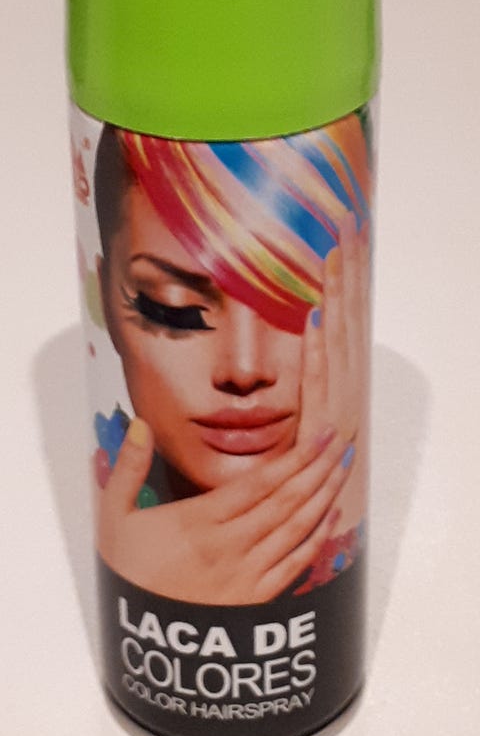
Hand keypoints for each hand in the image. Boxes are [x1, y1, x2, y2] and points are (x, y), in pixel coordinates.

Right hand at [95, 311, 356, 602]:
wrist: (139, 638)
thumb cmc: (128, 574)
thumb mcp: (116, 518)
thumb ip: (128, 469)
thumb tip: (140, 425)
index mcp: (200, 521)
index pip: (259, 482)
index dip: (294, 457)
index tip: (318, 435)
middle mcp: (229, 545)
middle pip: (285, 500)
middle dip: (318, 468)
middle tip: (342, 441)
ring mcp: (246, 575)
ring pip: (295, 528)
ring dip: (324, 496)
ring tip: (343, 469)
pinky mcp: (254, 601)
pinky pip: (293, 566)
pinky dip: (316, 539)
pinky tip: (330, 517)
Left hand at [302, 213, 369, 530]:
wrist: (315, 513)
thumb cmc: (303, 459)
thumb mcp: (304, 402)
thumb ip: (305, 367)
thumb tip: (292, 320)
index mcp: (341, 373)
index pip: (346, 312)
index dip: (346, 272)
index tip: (344, 231)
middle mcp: (346, 383)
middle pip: (348, 315)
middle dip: (346, 269)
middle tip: (344, 222)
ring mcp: (339, 404)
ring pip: (338, 339)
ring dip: (335, 296)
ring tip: (330, 253)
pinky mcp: (323, 427)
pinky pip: (319, 382)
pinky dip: (317, 350)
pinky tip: (310, 317)